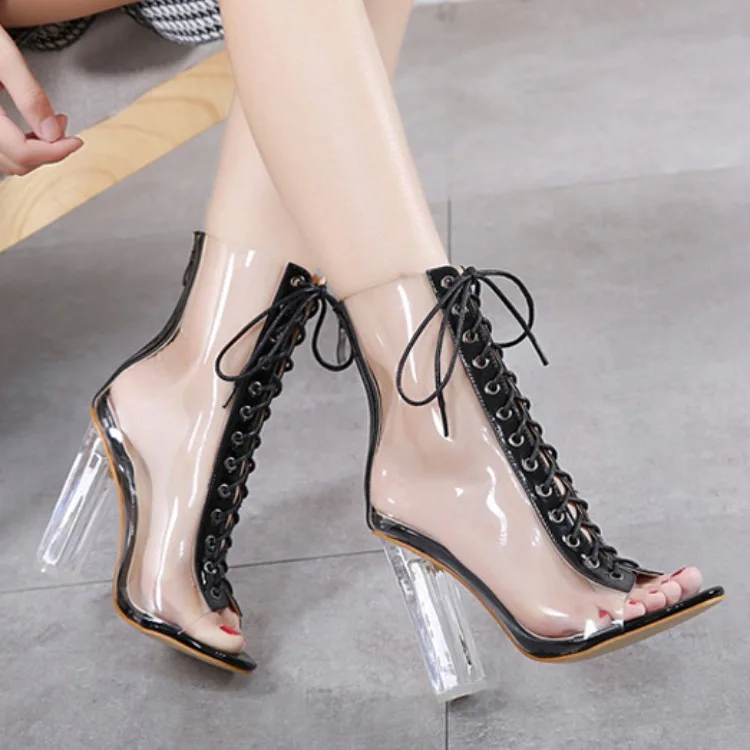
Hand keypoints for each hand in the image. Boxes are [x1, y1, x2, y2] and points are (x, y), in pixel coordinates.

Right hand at [0, 25, 82, 175]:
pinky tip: (34, 130)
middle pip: (18, 162)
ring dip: (37, 151)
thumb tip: (53, 133)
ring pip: (10, 161)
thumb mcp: (5, 58)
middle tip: (64, 126)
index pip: (23, 152)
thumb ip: (30, 96)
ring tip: (52, 126)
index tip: (77, 141)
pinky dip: (22, 148)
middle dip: (48, 150)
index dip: (56, 151)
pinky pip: (2, 152)